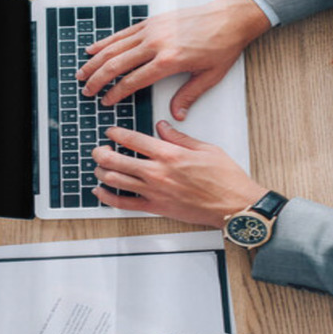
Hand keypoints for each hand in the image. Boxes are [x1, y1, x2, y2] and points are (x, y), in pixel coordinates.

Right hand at [76, 0, 270, 120]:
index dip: (116, 93)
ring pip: (115, 47)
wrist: (230, 17)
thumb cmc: (222, 46)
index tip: (105, 101)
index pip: (133, 81)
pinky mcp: (152, 21)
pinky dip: (106, 42)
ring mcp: (151, 30)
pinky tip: (93, 49)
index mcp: (169, 61)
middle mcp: (156, 44)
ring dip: (96, 61)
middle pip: (117, 64)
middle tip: (86, 91)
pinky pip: (123, 33)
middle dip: (98, 79)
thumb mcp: (209, 77)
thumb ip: (188, 96)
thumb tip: (175, 115)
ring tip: (82, 73)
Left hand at [91, 121, 267, 227]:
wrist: (234, 205)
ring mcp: (155, 192)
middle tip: (98, 149)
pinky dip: (108, 197)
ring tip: (98, 166)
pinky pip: (124, 203)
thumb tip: (164, 126)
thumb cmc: (226, 179)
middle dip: (101, 152)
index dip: (117, 133)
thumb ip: (180, 137)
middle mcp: (158, 172)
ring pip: (116, 180)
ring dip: (102, 171)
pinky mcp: (157, 208)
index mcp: (170, 154)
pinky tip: (100, 191)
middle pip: (116, 159)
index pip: (133, 139)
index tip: (111, 131)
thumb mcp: (205, 148)